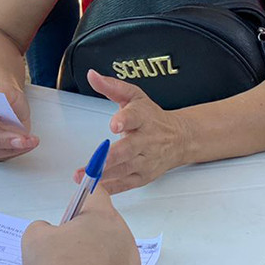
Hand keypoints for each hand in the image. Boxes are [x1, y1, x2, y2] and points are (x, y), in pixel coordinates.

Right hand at [0, 87, 36, 160]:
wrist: (9, 102)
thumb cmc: (2, 95)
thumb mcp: (3, 88)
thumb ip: (2, 92)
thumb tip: (4, 97)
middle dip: (2, 140)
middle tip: (19, 138)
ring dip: (12, 148)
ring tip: (28, 141)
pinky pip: (4, 156)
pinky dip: (18, 150)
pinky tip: (29, 143)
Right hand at [21, 186, 143, 264]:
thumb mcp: (34, 239)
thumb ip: (43, 227)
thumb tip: (48, 234)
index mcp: (102, 219)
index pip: (97, 193)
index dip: (82, 196)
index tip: (74, 205)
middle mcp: (124, 240)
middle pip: (108, 226)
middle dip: (89, 234)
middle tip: (68, 251)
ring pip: (116, 256)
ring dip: (100, 261)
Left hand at [80, 70, 186, 193]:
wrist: (180, 138)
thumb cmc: (152, 117)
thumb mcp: (134, 96)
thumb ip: (112, 87)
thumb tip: (92, 75)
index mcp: (143, 118)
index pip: (134, 117)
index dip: (124, 120)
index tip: (114, 125)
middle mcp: (146, 140)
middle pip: (128, 150)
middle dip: (109, 157)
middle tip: (91, 163)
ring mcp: (146, 160)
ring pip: (124, 169)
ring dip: (103, 175)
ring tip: (84, 177)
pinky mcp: (143, 176)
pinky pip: (126, 184)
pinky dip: (112, 188)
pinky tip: (96, 189)